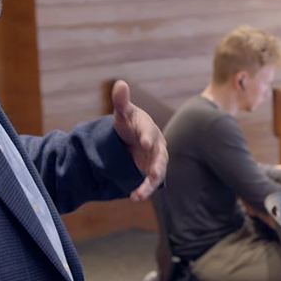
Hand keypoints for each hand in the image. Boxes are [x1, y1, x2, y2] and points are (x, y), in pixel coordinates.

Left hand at [110, 80, 167, 201]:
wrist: (133, 137)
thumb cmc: (129, 123)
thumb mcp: (122, 113)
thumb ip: (121, 101)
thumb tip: (120, 83)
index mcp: (148, 128)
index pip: (149, 132)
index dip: (147, 137)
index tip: (144, 143)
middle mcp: (157, 145)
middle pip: (159, 156)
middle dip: (158, 166)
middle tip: (154, 174)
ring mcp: (156, 160)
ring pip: (158, 173)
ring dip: (150, 184)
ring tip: (139, 195)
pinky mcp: (152, 172)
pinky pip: (150, 182)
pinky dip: (144, 190)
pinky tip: (134, 197)